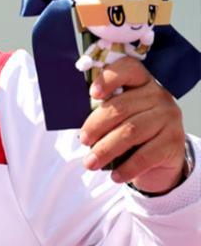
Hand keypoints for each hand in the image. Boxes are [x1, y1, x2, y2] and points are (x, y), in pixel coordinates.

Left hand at [80, 57, 187, 193]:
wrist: (160, 159)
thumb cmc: (129, 131)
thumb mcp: (117, 117)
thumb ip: (101, 111)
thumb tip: (71, 116)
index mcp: (141, 83)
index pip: (128, 69)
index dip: (110, 78)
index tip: (92, 93)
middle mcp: (158, 96)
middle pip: (121, 107)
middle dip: (96, 126)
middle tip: (82, 141)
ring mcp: (169, 118)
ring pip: (131, 131)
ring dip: (106, 150)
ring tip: (89, 163)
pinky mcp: (174, 141)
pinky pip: (145, 155)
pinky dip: (127, 167)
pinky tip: (115, 176)